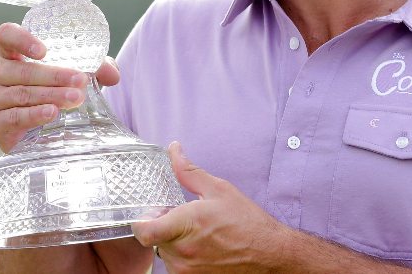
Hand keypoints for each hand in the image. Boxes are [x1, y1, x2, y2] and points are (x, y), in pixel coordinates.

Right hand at [0, 22, 120, 152]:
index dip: (22, 39)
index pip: (6, 35)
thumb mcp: (75, 75)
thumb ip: (95, 68)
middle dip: (55, 75)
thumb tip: (113, 74)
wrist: (39, 131)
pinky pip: (16, 116)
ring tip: (75, 98)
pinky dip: (35, 114)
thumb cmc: (54, 91)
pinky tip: (52, 113)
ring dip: (51, 95)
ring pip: (22, 93)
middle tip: (80, 81)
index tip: (44, 51)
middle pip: (22, 70)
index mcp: (11, 52)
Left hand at [131, 143, 288, 272]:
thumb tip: (174, 150)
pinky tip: (205, 248)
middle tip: (184, 220)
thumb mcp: (219, 189)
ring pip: (166, 254)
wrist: (269, 254)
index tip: (150, 215)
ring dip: (175, 244)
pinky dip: (186, 257)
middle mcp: (183, 252)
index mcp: (186, 225)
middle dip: (166, 228)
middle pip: (155, 239)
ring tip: (199, 235)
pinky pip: (178, 267)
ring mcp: (187, 271)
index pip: (144, 231)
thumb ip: (189, 171)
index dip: (141, 222)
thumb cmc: (247, 222)